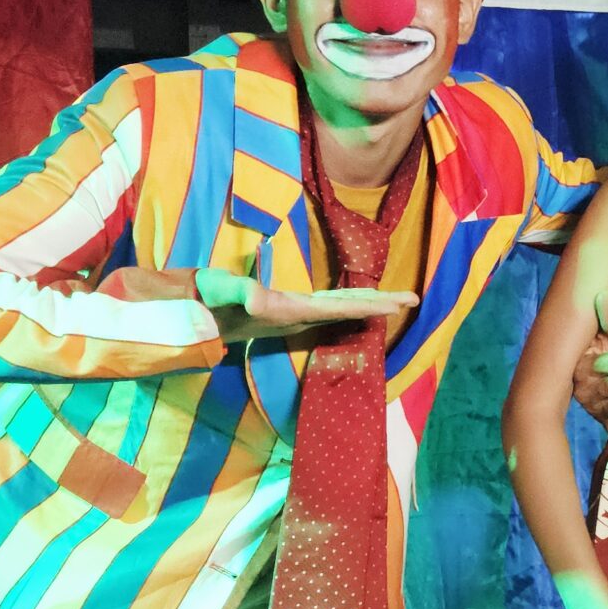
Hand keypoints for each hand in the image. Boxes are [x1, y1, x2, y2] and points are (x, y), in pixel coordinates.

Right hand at [188, 269, 416, 343]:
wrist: (193, 317)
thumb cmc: (207, 300)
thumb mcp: (221, 291)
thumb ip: (239, 292)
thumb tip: (258, 299)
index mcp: (290, 311)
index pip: (339, 309)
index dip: (369, 306)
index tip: (398, 306)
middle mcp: (298, 317)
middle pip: (347, 311)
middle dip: (380, 305)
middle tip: (414, 299)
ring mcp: (294, 316)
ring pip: (340, 309)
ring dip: (368, 304)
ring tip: (396, 300)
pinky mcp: (288, 311)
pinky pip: (327, 307)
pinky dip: (348, 303)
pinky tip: (358, 302)